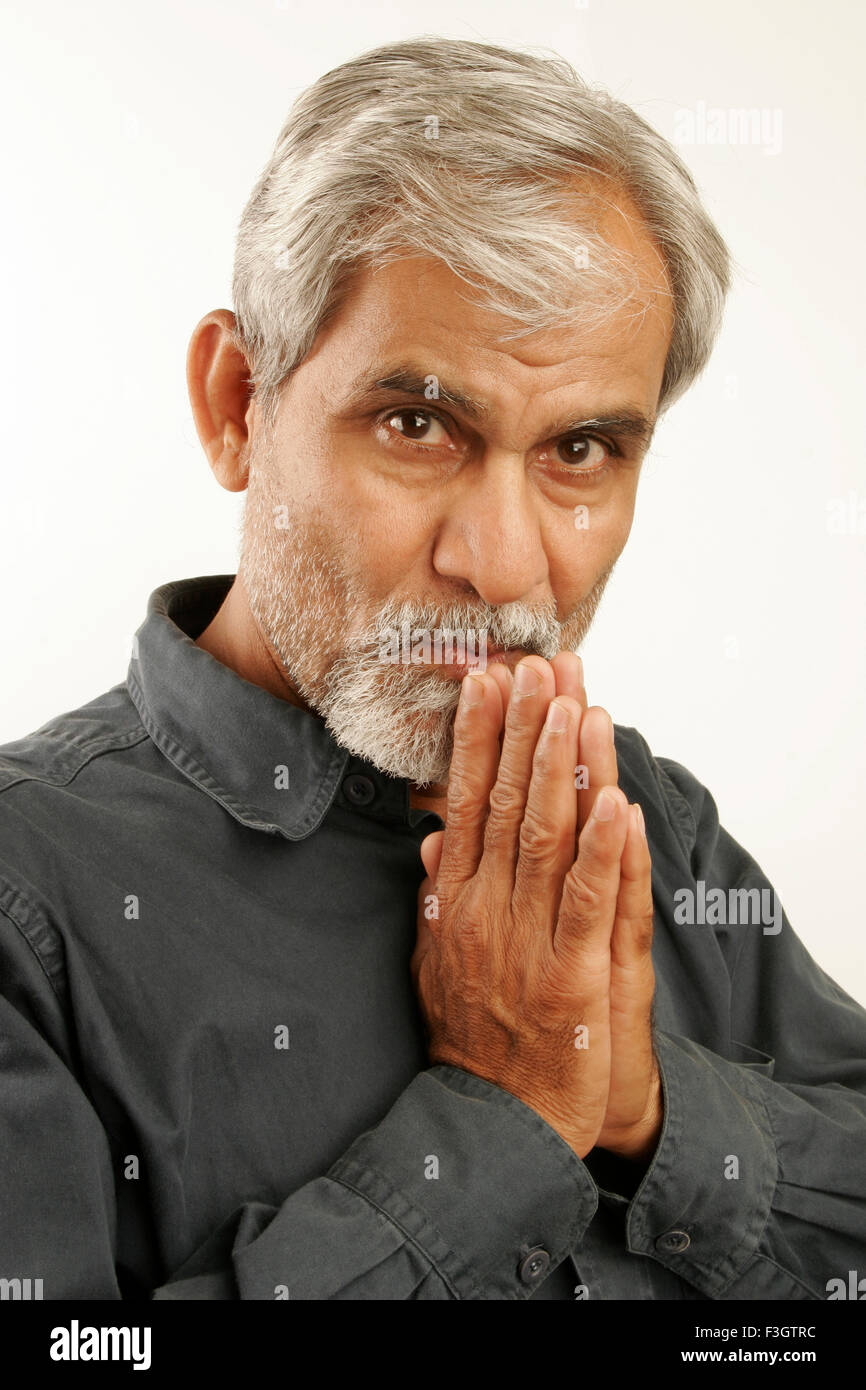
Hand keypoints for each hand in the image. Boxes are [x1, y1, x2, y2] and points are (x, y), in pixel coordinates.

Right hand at [411, 654, 658, 1160]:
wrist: (491, 1119)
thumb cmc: (468, 1035)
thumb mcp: (432, 961)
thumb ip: (434, 898)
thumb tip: (433, 840)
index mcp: (452, 900)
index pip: (465, 801)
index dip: (477, 738)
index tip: (487, 682)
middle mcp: (482, 909)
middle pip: (504, 803)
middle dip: (522, 729)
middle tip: (536, 665)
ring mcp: (525, 941)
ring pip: (545, 838)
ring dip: (561, 768)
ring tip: (574, 706)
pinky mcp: (570, 976)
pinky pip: (586, 903)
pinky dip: (601, 852)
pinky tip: (614, 804)